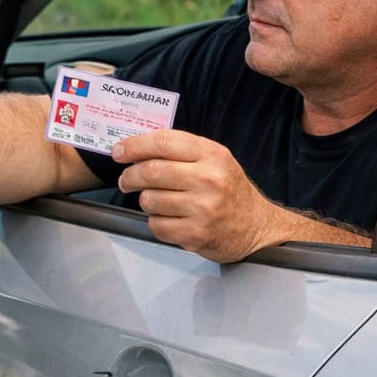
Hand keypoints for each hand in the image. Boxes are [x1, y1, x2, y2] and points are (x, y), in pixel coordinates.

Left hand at [115, 129, 278, 262]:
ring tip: (159, 202)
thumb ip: (180, 151)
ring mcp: (203, 209)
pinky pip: (156, 225)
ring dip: (146, 201)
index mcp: (212, 155)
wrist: (258, 227)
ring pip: (149, 200)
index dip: (135, 146)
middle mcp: (209, 180)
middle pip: (151, 171)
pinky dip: (156, 222)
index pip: (164, 142)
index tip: (119, 151)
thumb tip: (134, 148)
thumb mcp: (214, 160)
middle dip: (130, 176)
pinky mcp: (196, 234)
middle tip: (126, 180)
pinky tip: (170, 219)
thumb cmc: (229, 191)